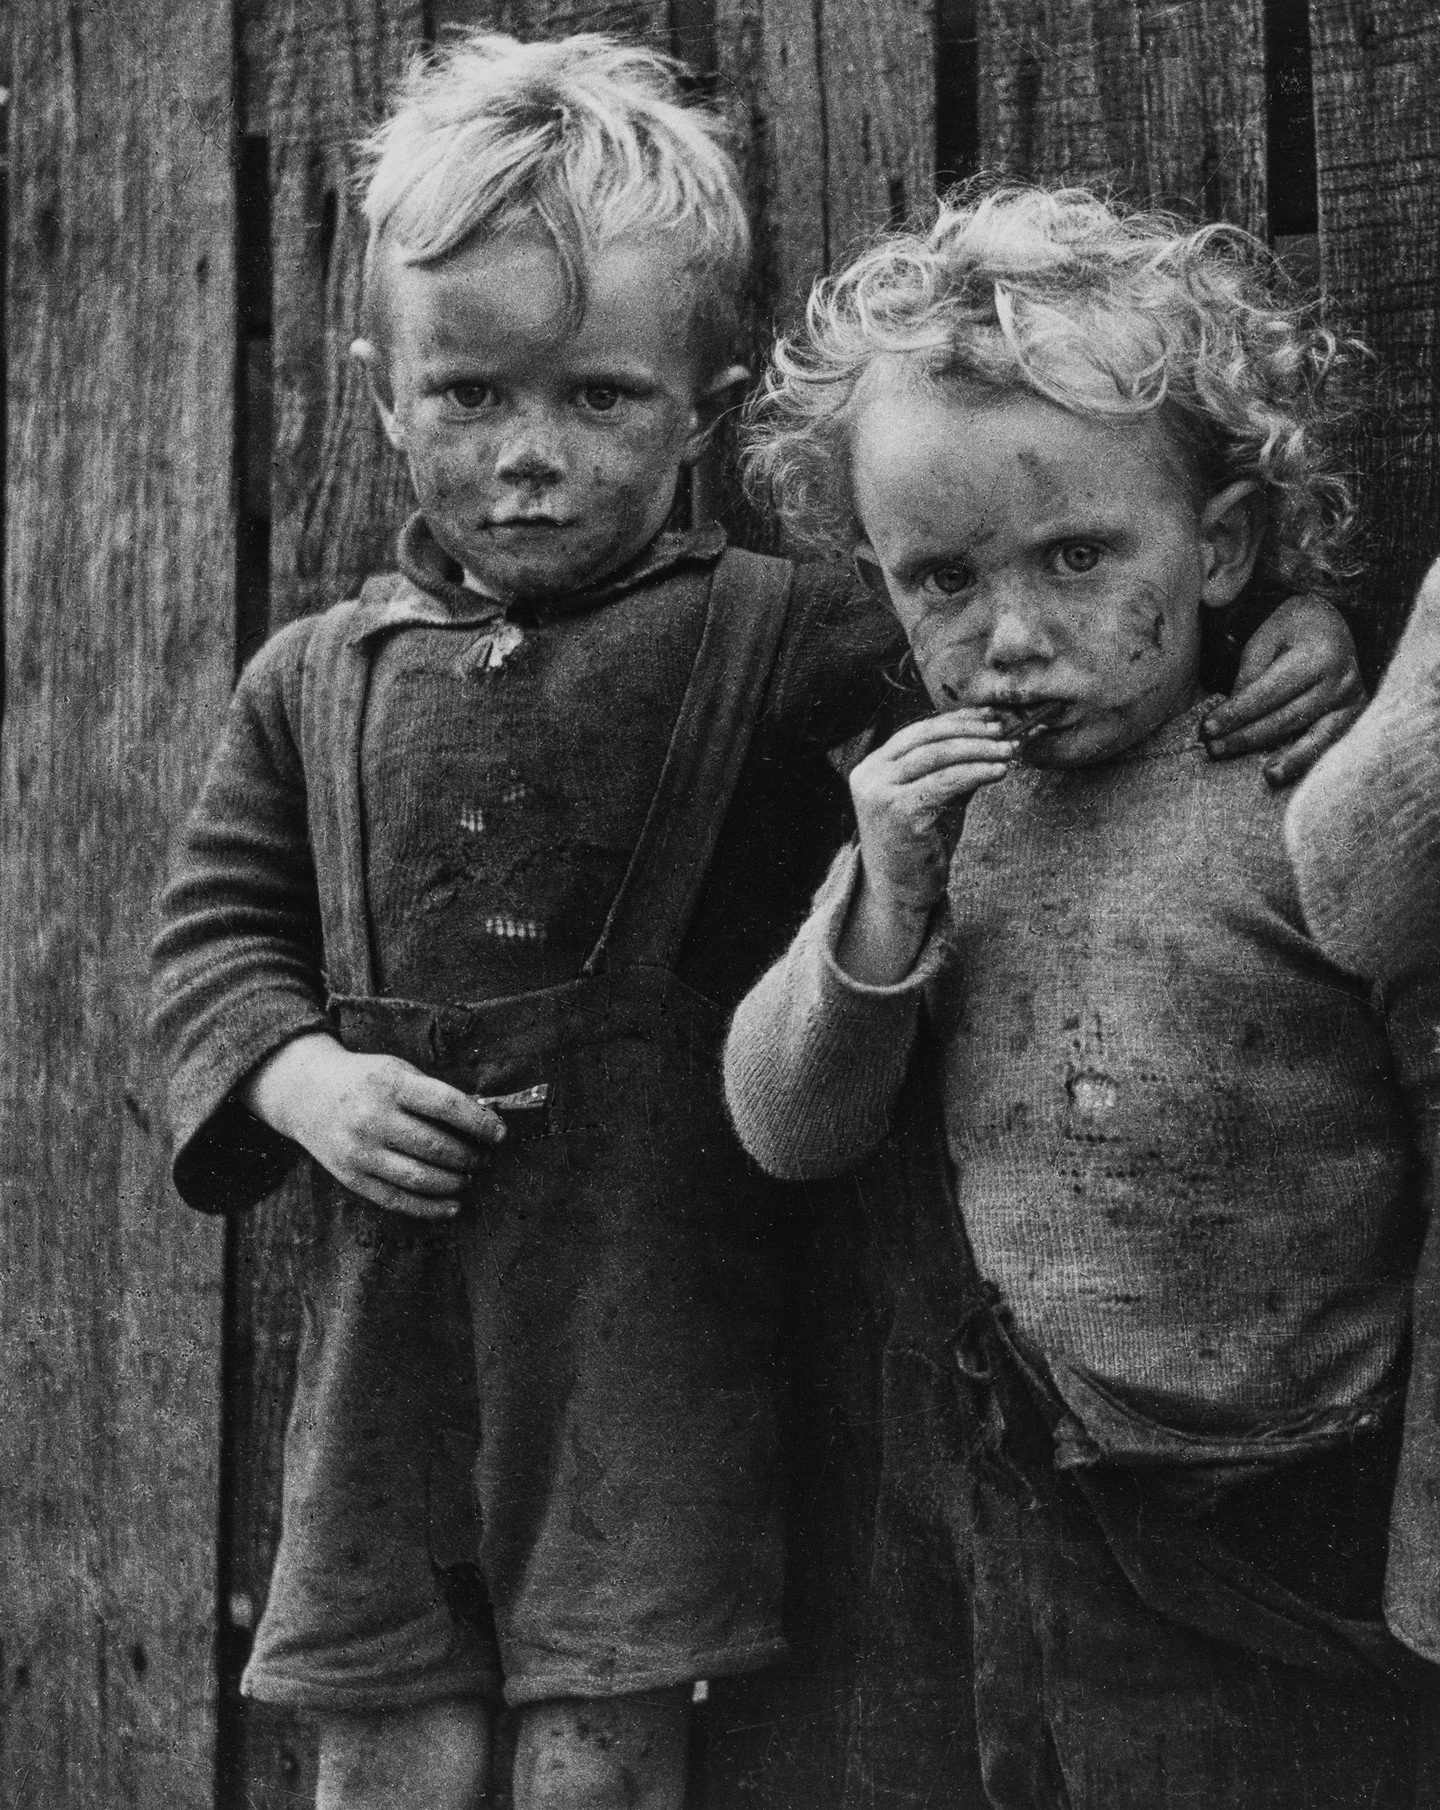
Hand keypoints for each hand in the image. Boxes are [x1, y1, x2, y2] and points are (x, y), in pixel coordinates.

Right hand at [241, 1032, 505, 1217]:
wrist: (304, 1092)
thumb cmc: (365, 1080)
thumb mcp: (397, 1070)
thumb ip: (434, 1094)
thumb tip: (483, 1120)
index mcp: (390, 1083)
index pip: (446, 1105)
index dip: (479, 1122)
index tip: (500, 1134)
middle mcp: (372, 1117)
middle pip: (435, 1146)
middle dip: (469, 1156)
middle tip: (482, 1157)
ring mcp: (359, 1151)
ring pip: (419, 1178)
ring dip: (454, 1182)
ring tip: (467, 1177)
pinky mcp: (351, 1177)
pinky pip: (397, 1200)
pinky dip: (430, 1207)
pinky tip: (452, 1204)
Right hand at [839, 710, 1013, 984]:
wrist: (899, 893)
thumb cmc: (918, 847)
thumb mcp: (935, 799)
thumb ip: (953, 769)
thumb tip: (994, 737)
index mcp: (873, 767)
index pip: (918, 731)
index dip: (956, 720)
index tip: (989, 716)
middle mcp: (870, 775)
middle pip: (928, 738)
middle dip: (971, 731)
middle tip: (1006, 730)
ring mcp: (880, 793)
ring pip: (938, 756)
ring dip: (980, 749)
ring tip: (1011, 750)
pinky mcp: (898, 812)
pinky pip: (946, 782)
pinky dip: (976, 772)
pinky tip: (1000, 770)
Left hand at [1201, 594, 1365, 785]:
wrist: (1331, 621)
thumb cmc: (1290, 630)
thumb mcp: (1263, 642)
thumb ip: (1249, 678)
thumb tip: (1231, 720)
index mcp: (1316, 653)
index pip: (1269, 692)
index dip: (1237, 713)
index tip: (1208, 728)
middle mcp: (1340, 678)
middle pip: (1288, 716)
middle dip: (1248, 737)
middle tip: (1215, 750)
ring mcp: (1353, 697)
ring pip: (1315, 735)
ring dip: (1288, 758)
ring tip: (1268, 777)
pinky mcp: (1357, 712)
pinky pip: (1332, 740)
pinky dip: (1312, 757)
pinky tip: (1294, 771)